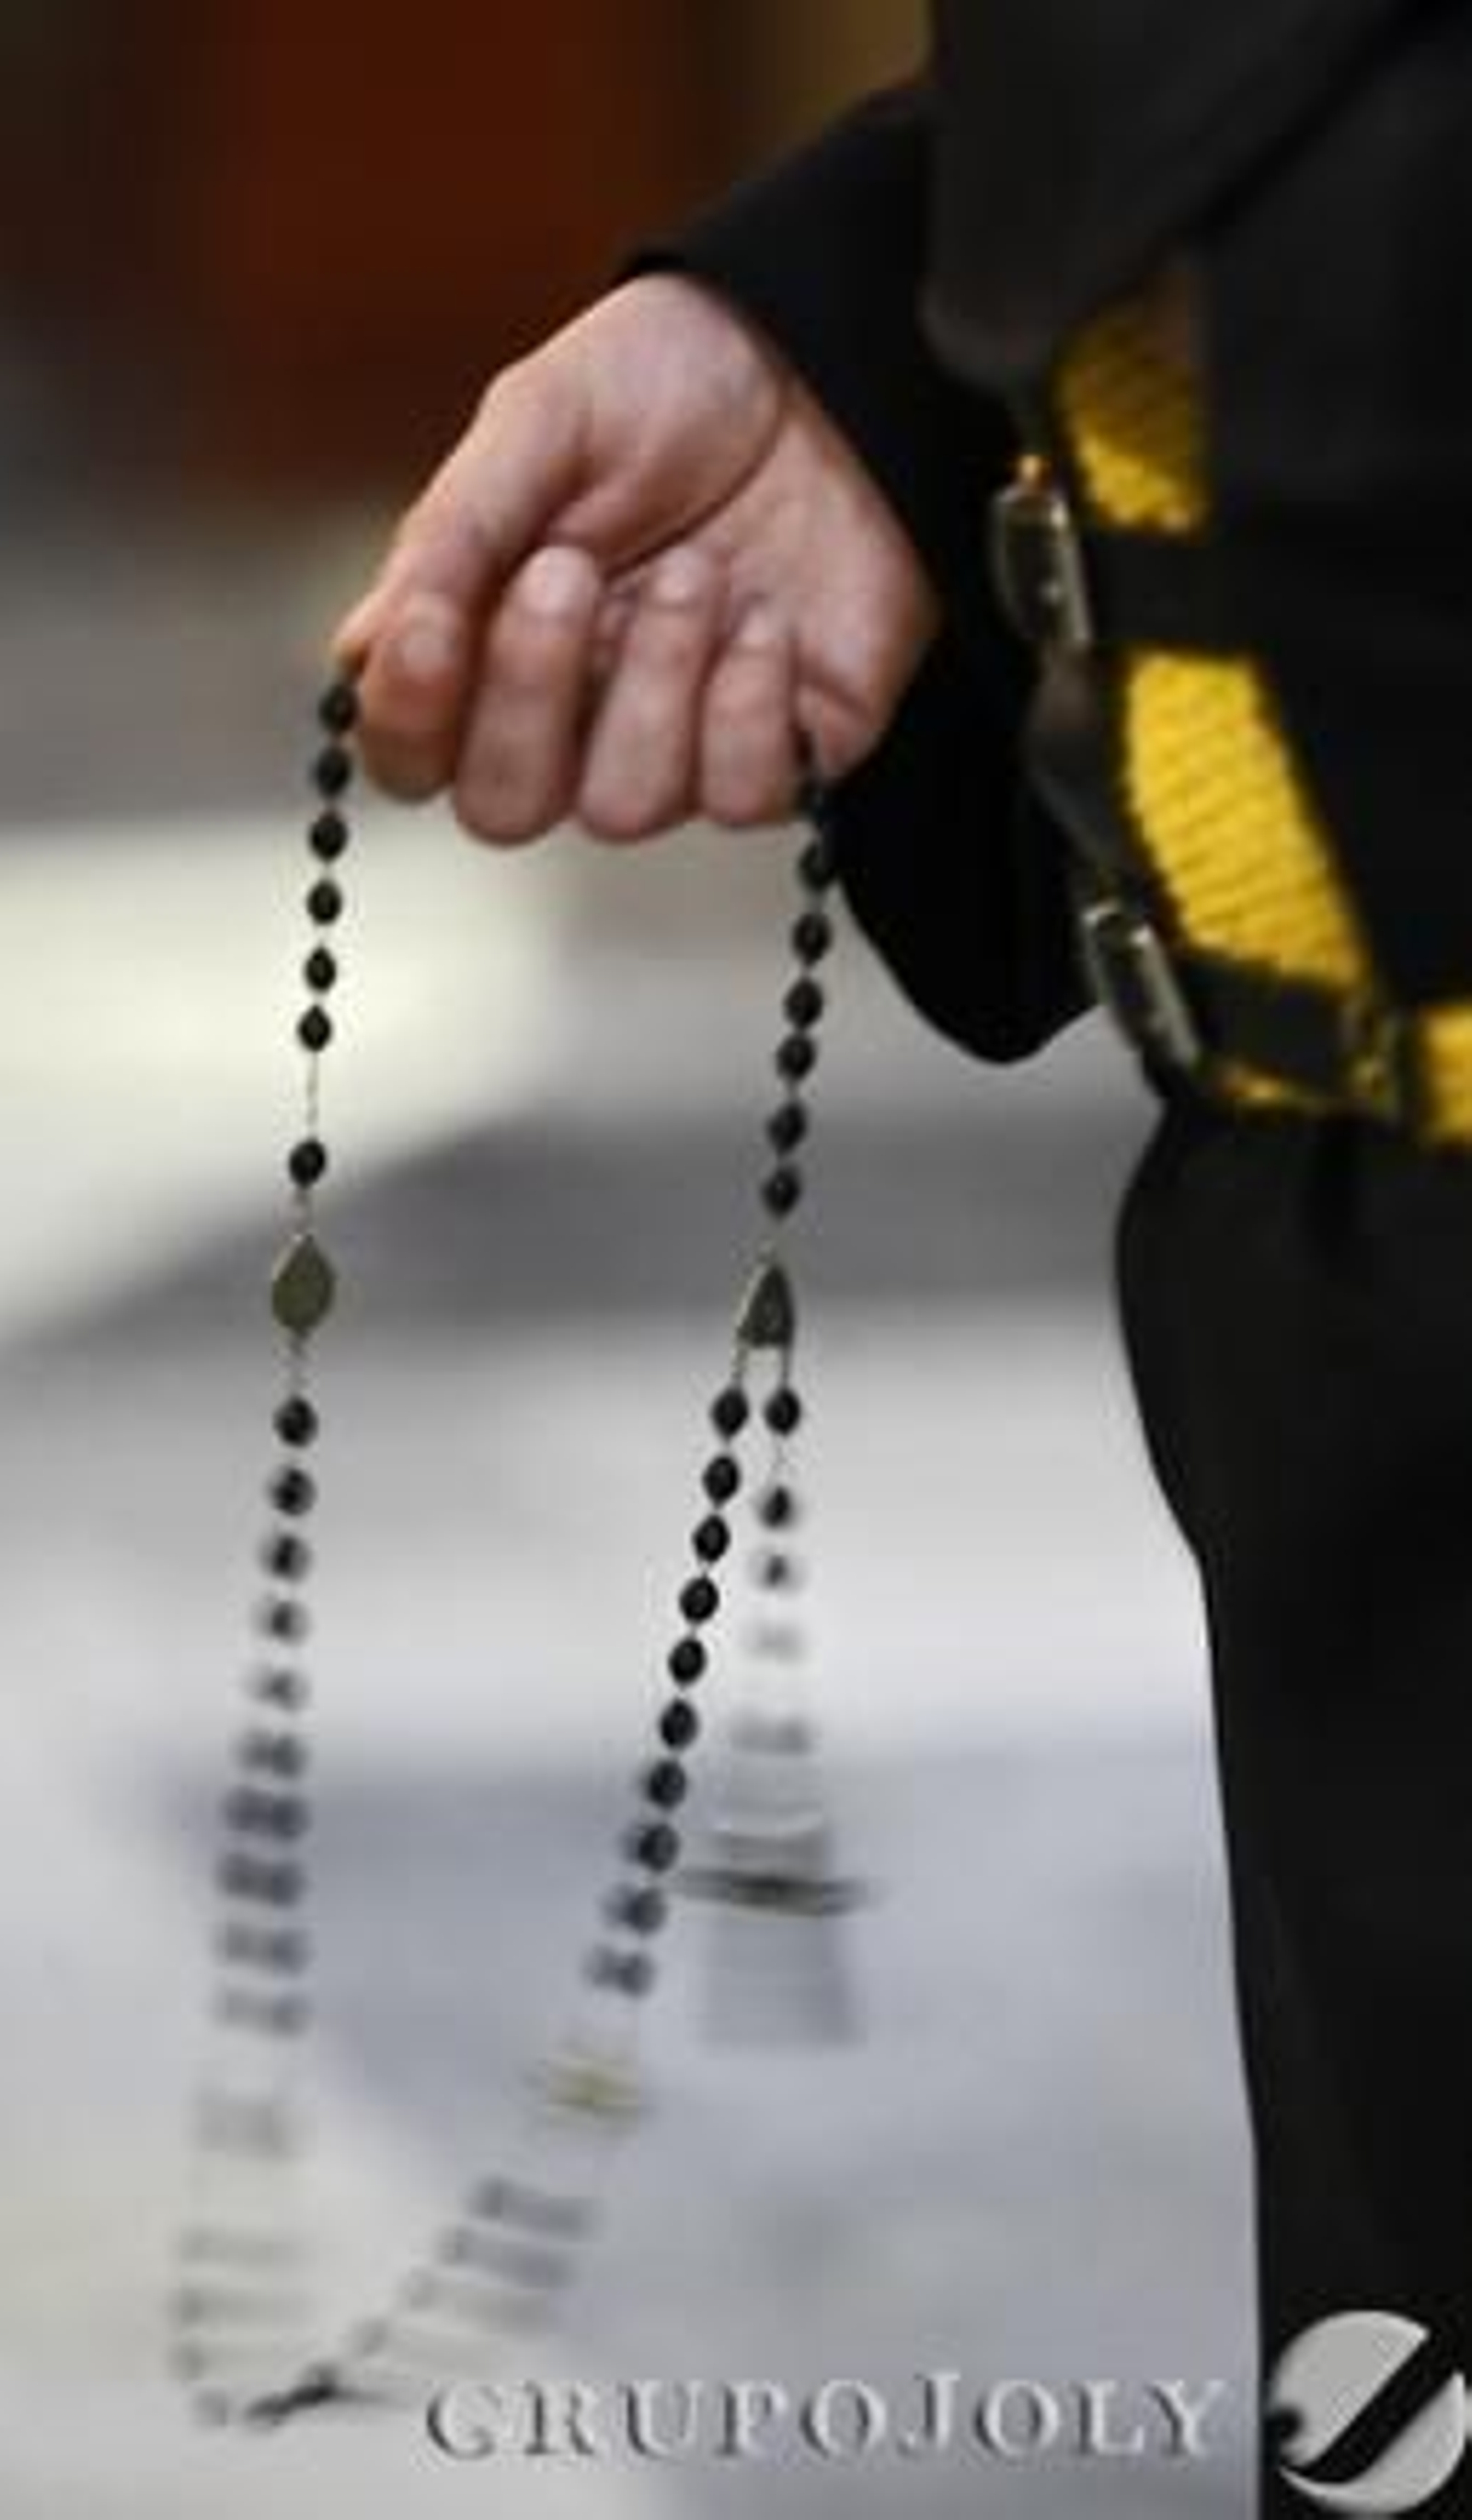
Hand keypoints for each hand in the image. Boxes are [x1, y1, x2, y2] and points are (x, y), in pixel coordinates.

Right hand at [336, 274, 938, 841]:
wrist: (830, 357)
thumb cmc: (678, 384)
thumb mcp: (540, 418)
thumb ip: (452, 532)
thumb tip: (368, 649)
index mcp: (492, 637)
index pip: (411, 749)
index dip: (407, 719)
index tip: (431, 634)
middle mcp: (577, 711)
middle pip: (504, 810)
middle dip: (530, 697)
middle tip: (571, 571)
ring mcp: (679, 742)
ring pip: (621, 811)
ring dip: (651, 682)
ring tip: (696, 572)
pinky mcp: (786, 751)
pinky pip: (739, 798)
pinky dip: (747, 704)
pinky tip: (765, 617)